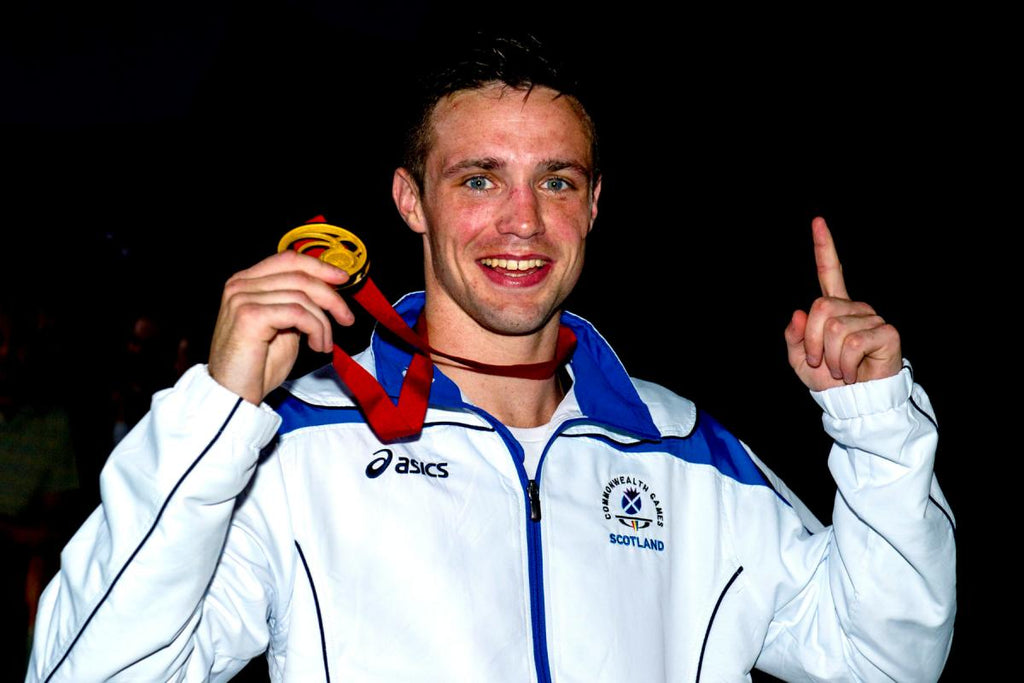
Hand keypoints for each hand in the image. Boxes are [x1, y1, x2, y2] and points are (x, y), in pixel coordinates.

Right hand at [208, 250, 354, 403]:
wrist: (234, 395)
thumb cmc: (257, 367)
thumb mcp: (284, 328)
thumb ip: (297, 305)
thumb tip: (326, 292)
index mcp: (246, 283)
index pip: (288, 259)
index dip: (319, 266)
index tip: (343, 279)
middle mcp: (240, 285)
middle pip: (299, 276)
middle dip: (331, 296)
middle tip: (346, 318)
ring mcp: (242, 298)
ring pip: (302, 296)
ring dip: (323, 322)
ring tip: (324, 343)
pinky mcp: (250, 316)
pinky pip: (297, 313)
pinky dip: (316, 328)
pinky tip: (317, 345)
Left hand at [784, 217, 901, 390]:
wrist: (856, 403)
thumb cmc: (831, 382)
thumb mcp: (800, 361)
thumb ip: (794, 337)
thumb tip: (799, 313)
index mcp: (834, 309)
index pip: (829, 273)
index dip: (824, 248)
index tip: (818, 221)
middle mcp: (855, 307)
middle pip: (820, 308)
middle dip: (812, 342)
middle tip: (822, 362)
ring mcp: (872, 317)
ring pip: (834, 329)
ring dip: (830, 358)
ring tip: (841, 369)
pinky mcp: (887, 332)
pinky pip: (852, 343)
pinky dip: (846, 365)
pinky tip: (854, 372)